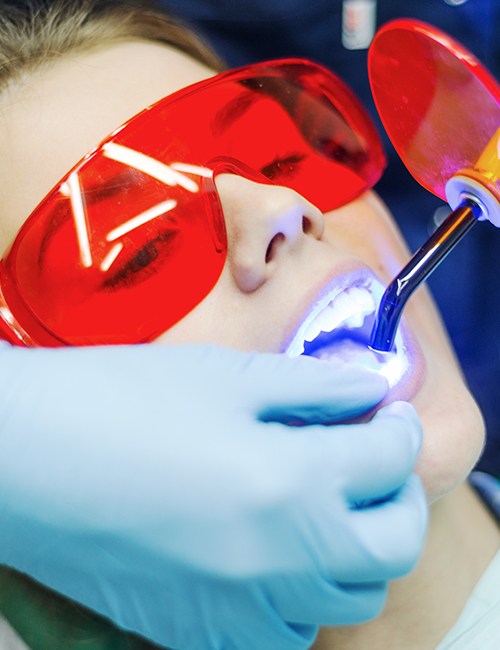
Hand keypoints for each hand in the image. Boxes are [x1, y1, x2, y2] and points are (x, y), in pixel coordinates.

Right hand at [0, 343, 426, 648]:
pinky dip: (303, 594)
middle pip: (392, 546)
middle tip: (376, 460)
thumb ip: (312, 385)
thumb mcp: (226, 375)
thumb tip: (370, 389)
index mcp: (291, 481)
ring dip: (357, 548)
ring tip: (328, 505)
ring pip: (346, 598)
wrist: (28, 458)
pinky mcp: (199, 631)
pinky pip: (285, 632)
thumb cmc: (120, 400)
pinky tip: (274, 553)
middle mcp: (280, 560)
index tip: (388, 414)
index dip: (399, 429)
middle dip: (401, 498)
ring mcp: (242, 608)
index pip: (390, 461)